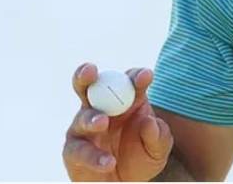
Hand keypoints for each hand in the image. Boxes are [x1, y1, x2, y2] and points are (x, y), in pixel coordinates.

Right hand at [63, 63, 173, 180]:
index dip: (135, 76)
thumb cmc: (143, 157)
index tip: (145, 77)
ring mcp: (85, 128)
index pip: (129, 80)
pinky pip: (79, 150)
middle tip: (91, 71)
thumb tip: (149, 122)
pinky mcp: (74, 150)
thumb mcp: (158, 148)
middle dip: (87, 74)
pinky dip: (94, 156)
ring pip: (83, 117)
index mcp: (128, 100)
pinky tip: (108, 161)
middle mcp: (103, 108)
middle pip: (90, 85)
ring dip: (92, 118)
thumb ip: (158, 135)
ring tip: (102, 122)